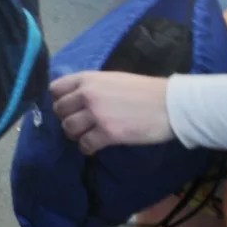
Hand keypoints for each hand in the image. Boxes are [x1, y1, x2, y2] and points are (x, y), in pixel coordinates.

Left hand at [50, 71, 173, 153]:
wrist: (170, 104)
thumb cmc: (146, 90)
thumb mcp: (113, 79)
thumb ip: (93, 87)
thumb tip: (79, 98)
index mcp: (88, 79)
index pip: (56, 89)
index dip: (59, 100)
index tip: (69, 108)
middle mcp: (87, 94)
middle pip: (59, 110)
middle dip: (66, 118)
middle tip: (79, 124)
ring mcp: (96, 114)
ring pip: (68, 128)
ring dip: (75, 134)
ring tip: (86, 136)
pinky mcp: (108, 133)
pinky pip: (85, 144)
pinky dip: (86, 148)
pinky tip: (93, 147)